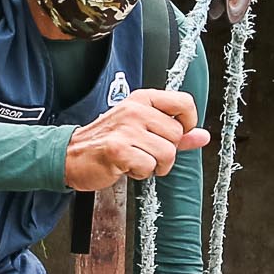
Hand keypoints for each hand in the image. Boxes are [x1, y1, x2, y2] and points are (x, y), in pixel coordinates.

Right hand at [64, 88, 208, 189]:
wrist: (71, 155)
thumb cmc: (106, 142)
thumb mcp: (142, 129)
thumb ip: (174, 132)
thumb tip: (203, 136)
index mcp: (142, 99)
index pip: (184, 103)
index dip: (189, 123)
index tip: (176, 135)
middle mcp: (135, 109)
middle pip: (177, 135)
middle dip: (166, 152)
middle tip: (145, 152)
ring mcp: (126, 128)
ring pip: (167, 154)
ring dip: (154, 165)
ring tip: (135, 160)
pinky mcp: (118, 149)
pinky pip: (148, 167)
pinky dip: (139, 174)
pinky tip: (124, 166)